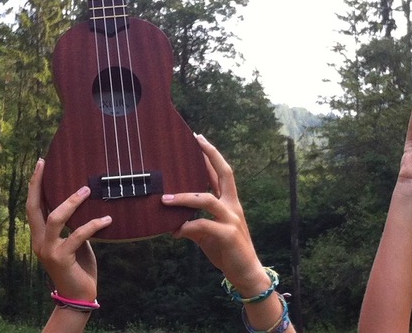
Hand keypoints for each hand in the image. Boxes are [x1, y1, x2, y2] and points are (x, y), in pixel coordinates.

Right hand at [25, 158, 110, 301]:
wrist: (78, 297)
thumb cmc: (79, 268)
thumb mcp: (74, 243)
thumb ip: (73, 226)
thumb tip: (85, 202)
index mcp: (40, 236)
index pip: (33, 206)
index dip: (35, 185)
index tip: (40, 164)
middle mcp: (39, 242)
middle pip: (34, 208)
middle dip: (38, 184)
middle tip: (45, 164)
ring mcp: (48, 250)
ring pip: (54, 219)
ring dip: (71, 202)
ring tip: (86, 190)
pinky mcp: (61, 259)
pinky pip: (78, 236)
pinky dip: (93, 225)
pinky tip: (107, 219)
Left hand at [161, 135, 263, 289]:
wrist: (246, 273)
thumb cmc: (227, 250)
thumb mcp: (209, 233)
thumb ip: (195, 221)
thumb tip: (173, 220)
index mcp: (230, 203)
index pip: (222, 173)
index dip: (211, 155)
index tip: (199, 138)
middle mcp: (233, 206)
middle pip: (225, 173)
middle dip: (210, 155)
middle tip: (196, 140)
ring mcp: (232, 219)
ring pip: (207, 200)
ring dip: (184, 198)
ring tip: (165, 199)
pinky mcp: (227, 235)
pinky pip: (203, 225)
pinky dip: (186, 227)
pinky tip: (174, 232)